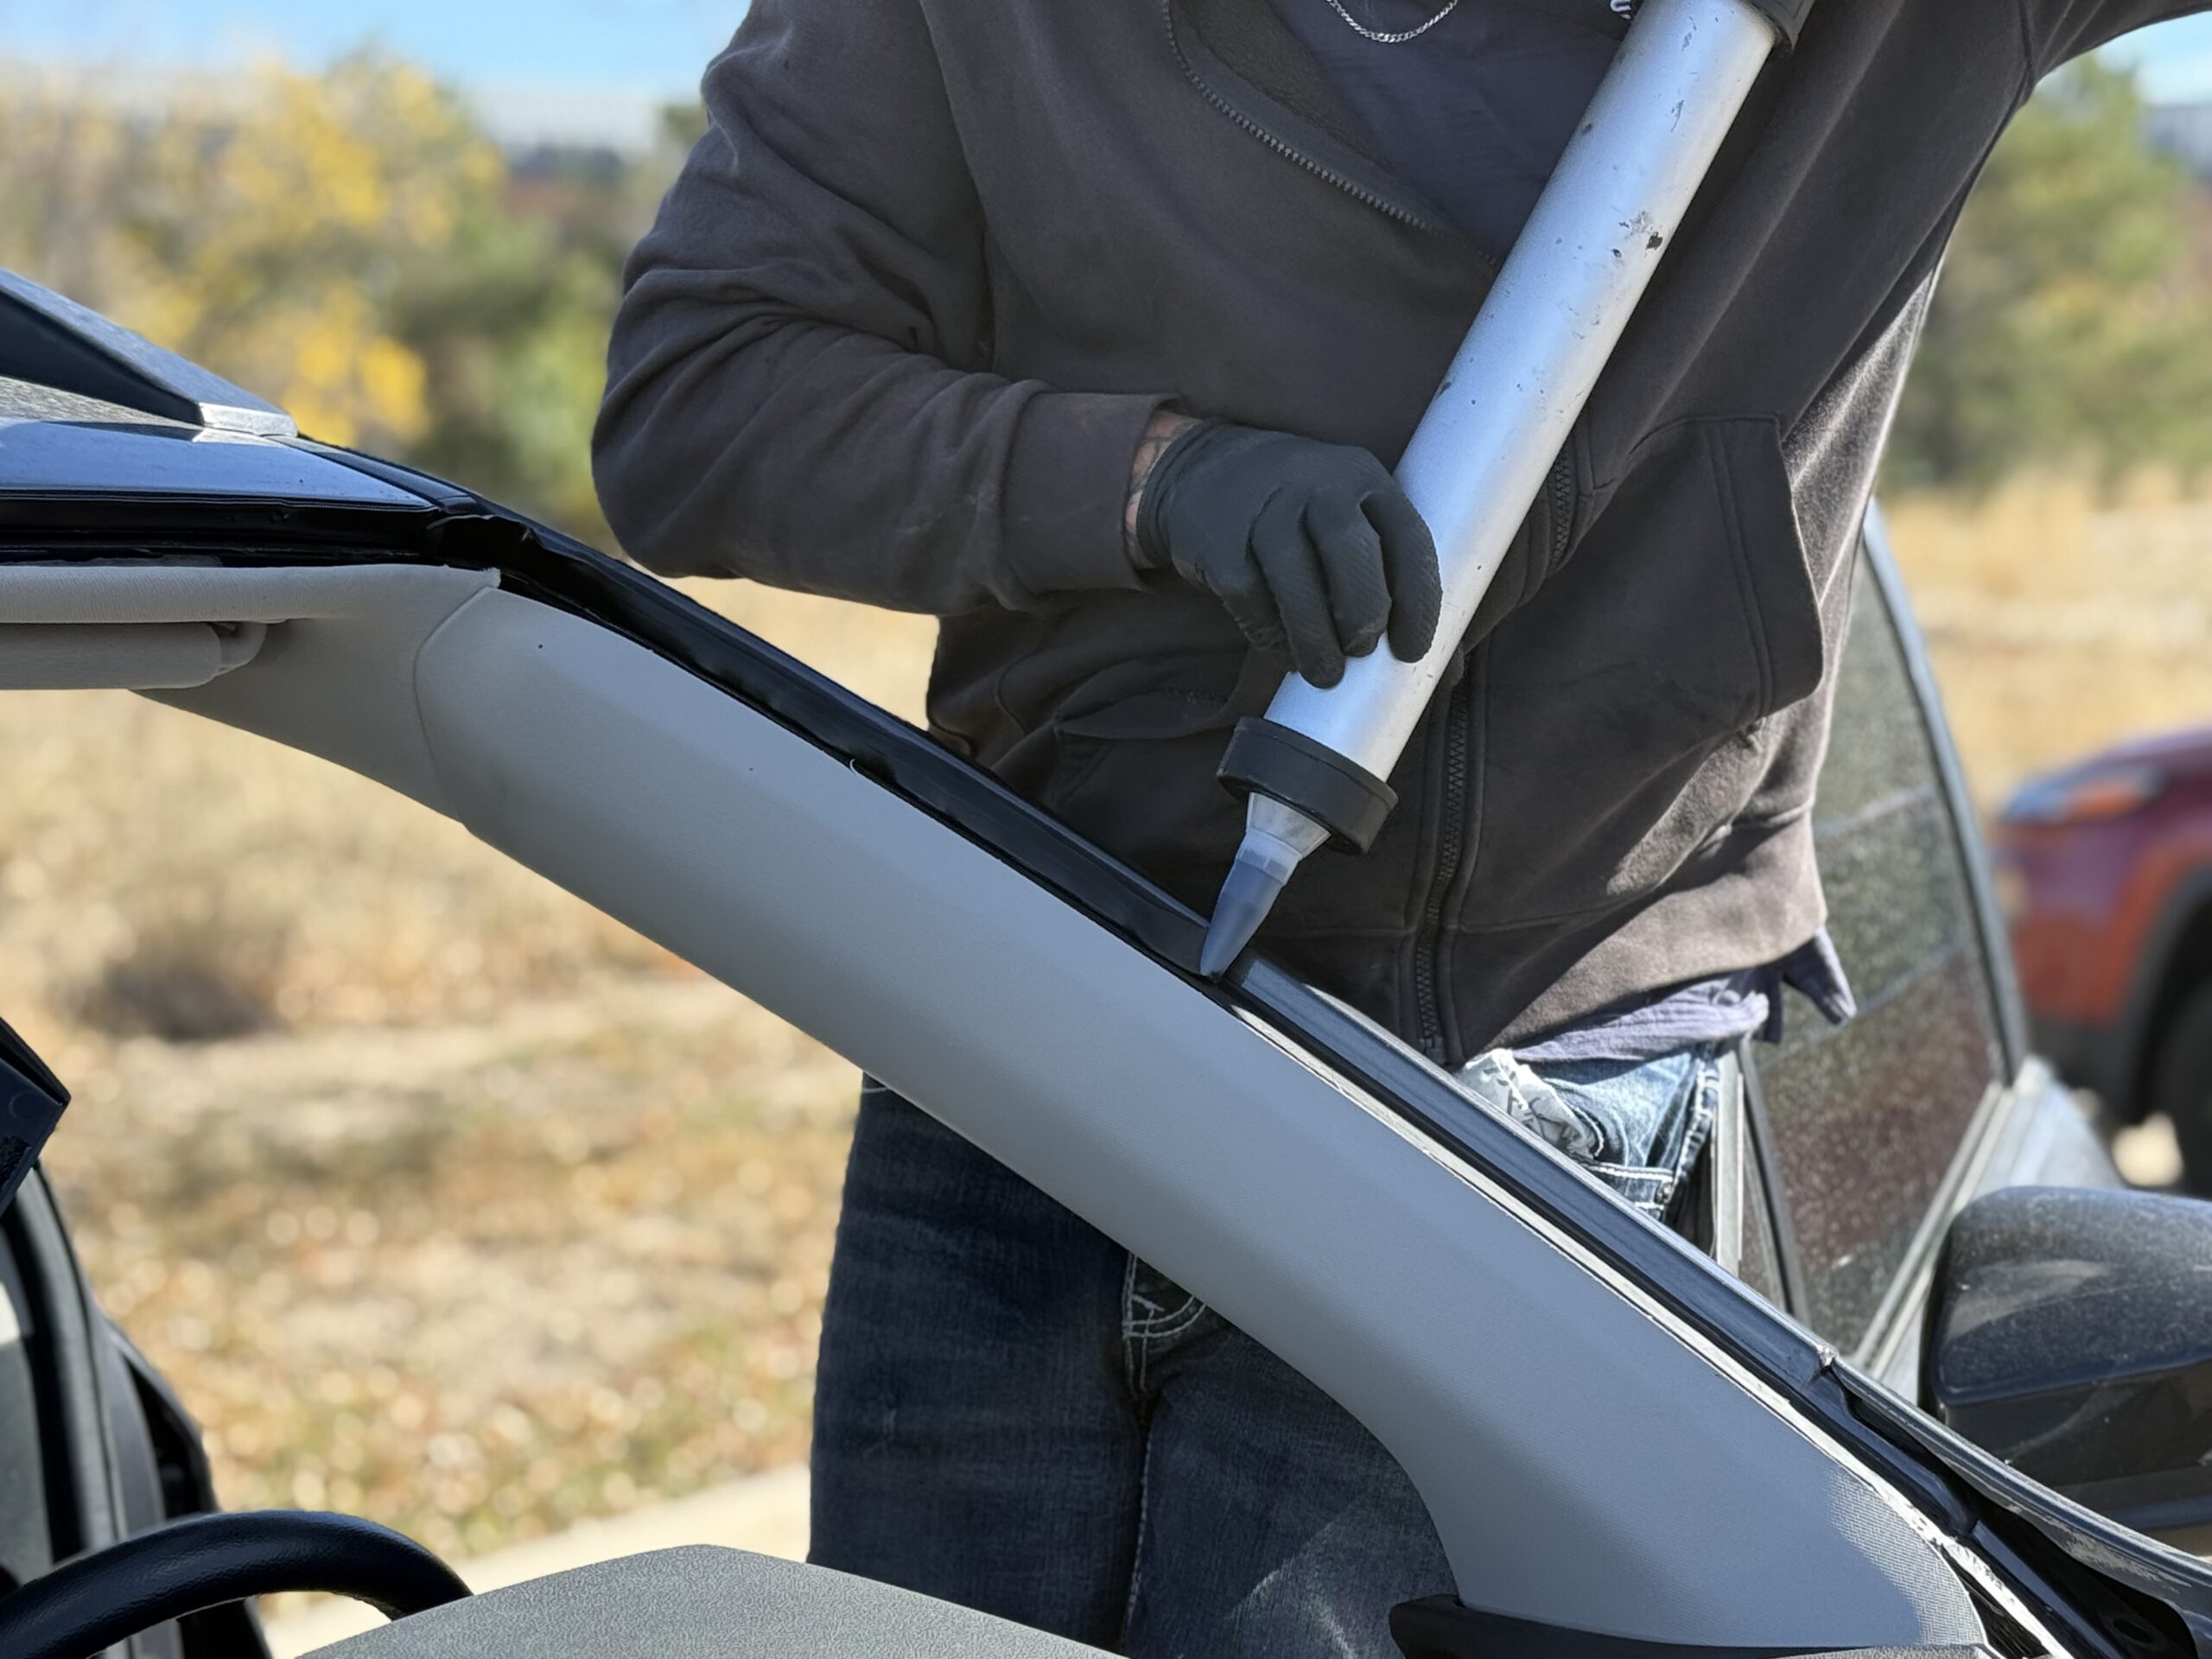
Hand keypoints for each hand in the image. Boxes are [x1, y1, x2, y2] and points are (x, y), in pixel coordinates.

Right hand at [1128, 418, 1440, 687]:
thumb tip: (1445, 673)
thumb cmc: (1301, 517)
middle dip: (1363, 613)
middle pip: (1350, 549)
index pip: (1408, 538)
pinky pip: (1247, 593)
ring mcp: (1264, 507)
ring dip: (1314, 636)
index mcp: (1366, 479)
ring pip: (1294, 574)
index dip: (1418, 601)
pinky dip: (1268, 633)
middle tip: (1361, 654)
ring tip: (1325, 673)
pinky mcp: (1218, 539)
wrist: (1205, 473)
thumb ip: (1391, 579)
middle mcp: (1317, 483)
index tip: (1412, 652)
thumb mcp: (1351, 519)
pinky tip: (1282, 652)